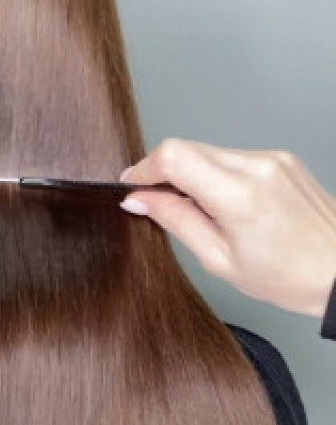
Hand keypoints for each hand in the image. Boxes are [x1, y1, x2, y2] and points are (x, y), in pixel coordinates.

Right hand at [119, 140, 335, 318]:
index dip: (144, 169)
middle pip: (188, 148)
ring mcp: (271, 158)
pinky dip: (220, 175)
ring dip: (195, 174)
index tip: (134, 187)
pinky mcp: (281, 158)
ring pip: (210, 151)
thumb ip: (176, 221)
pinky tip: (230, 205)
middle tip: (161, 204)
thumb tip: (141, 200)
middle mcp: (256, 166)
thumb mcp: (220, 260)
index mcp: (238, 195)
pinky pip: (234, 156)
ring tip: (206, 213)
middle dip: (166, 173)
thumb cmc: (290, 276)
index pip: (173, 156)